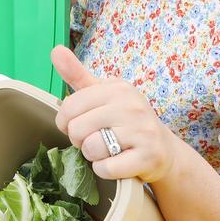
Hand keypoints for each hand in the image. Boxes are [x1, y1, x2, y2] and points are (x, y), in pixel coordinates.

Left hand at [51, 45, 176, 182]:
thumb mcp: (103, 94)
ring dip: (93, 156)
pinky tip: (116, 162)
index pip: (69, 107)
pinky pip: (106, 168)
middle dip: (80, 140)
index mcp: (117, 88)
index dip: (67, 122)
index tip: (80, 124)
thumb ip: (77, 75)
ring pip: (91, 149)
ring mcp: (142, 131)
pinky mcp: (147, 157)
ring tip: (108, 150)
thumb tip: (55, 50)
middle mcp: (132, 106)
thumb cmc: (126, 120)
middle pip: (77, 129)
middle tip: (96, 139)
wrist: (163, 150)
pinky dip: (104, 170)